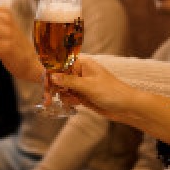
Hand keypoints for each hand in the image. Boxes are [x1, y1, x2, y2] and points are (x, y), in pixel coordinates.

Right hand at [51, 58, 169, 142]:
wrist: (126, 107)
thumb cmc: (112, 92)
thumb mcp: (88, 86)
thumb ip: (69, 81)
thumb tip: (52, 76)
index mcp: (83, 63)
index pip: (61, 64)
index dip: (51, 72)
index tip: (43, 82)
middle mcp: (80, 71)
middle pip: (59, 77)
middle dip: (54, 86)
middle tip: (48, 97)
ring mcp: (81, 83)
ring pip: (63, 88)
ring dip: (62, 95)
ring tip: (69, 101)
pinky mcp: (83, 94)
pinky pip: (69, 96)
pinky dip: (69, 100)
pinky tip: (75, 104)